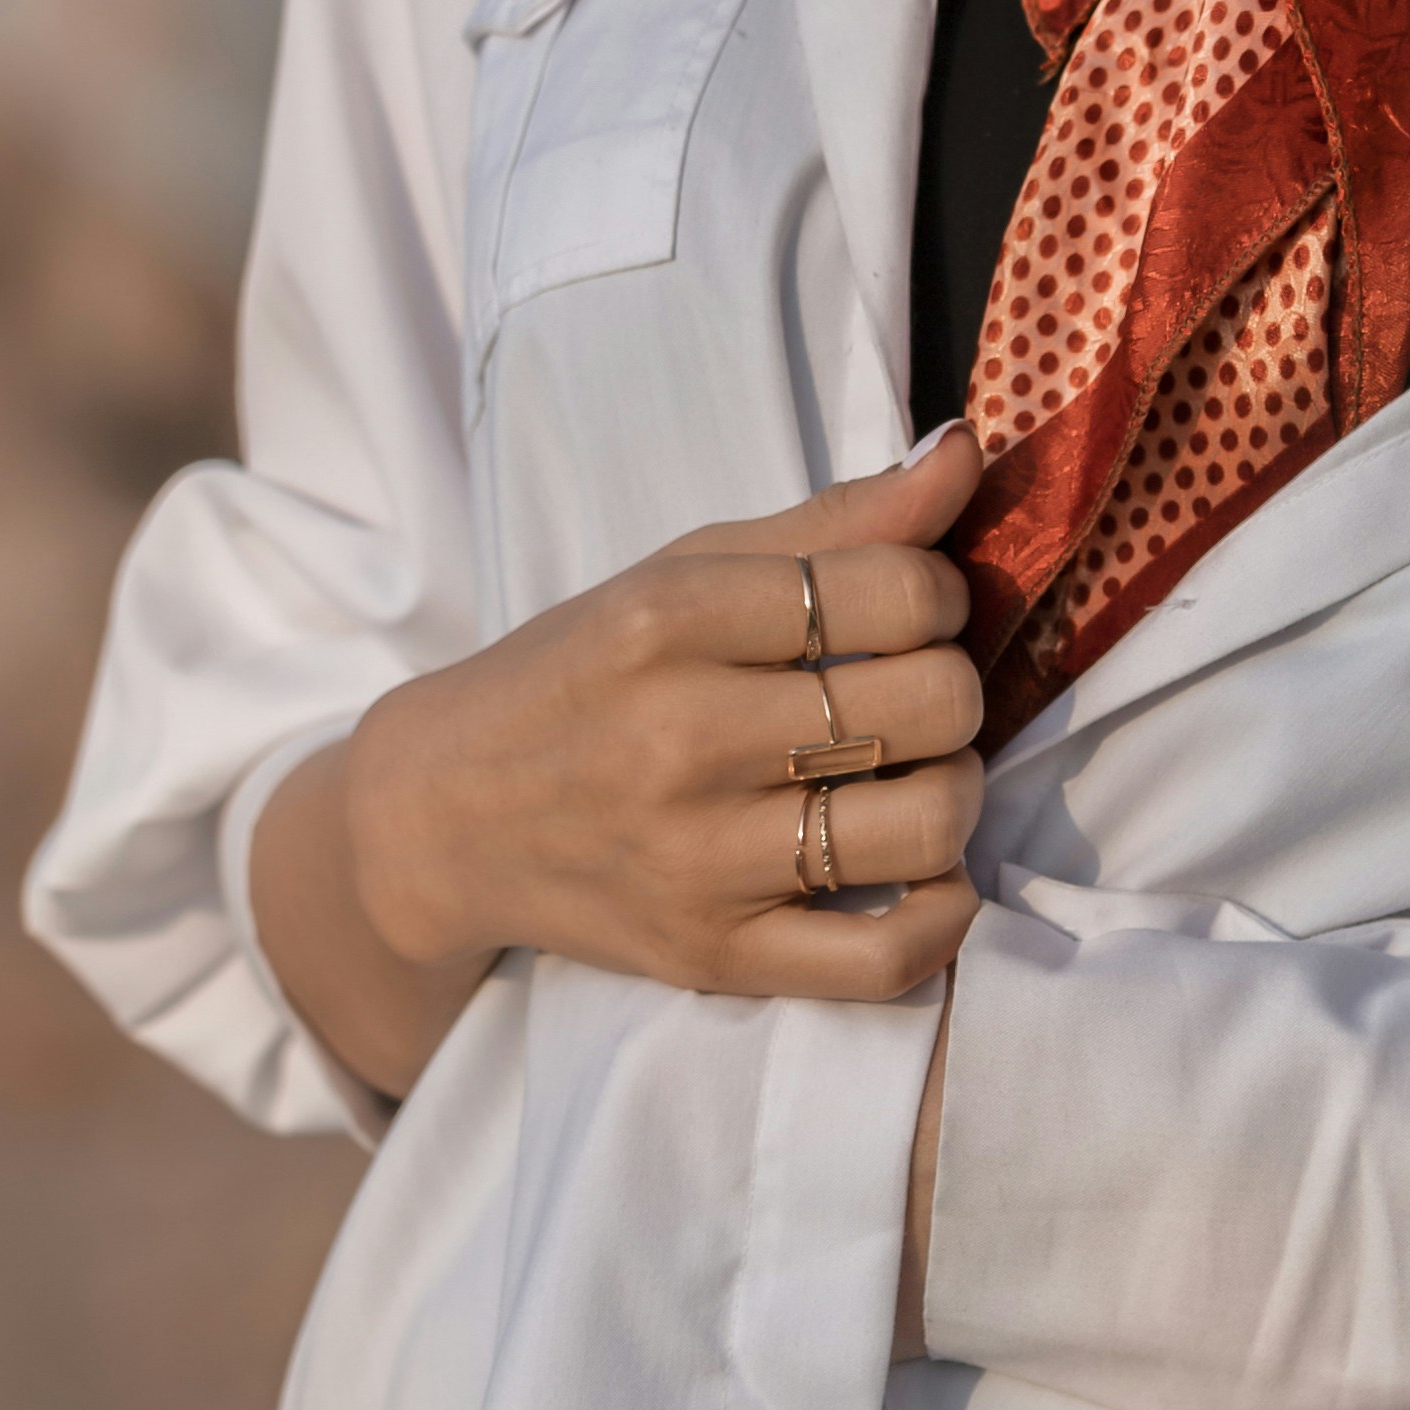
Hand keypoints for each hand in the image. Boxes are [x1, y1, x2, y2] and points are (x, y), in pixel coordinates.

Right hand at [252, 429, 988, 1094]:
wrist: (442, 818)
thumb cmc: (581, 676)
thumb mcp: (684, 572)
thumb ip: (835, 520)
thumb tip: (968, 451)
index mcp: (671, 618)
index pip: (900, 589)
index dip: (943, 594)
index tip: (911, 610)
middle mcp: (682, 737)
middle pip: (932, 703)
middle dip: (954, 690)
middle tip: (912, 695)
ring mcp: (698, 859)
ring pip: (926, 825)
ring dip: (956, 793)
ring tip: (914, 775)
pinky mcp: (711, 956)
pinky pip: (883, 959)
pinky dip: (943, 916)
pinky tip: (927, 873)